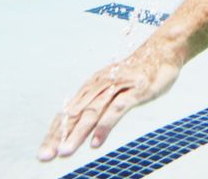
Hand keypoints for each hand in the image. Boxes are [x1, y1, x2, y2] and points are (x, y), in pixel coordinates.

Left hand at [38, 47, 180, 162]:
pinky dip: (105, 125)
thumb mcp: (115, 89)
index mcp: (92, 87)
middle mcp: (99, 86)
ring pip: (92, 113)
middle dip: (58, 137)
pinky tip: (95, 142)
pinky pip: (116, 109)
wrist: (162, 51)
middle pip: (75, 115)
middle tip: (45, 156)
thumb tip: (86, 129)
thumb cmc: (138, 74)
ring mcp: (116, 87)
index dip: (55, 133)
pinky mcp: (134, 90)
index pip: (68, 113)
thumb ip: (100, 106)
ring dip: (77, 133)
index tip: (44, 153)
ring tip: (65, 152)